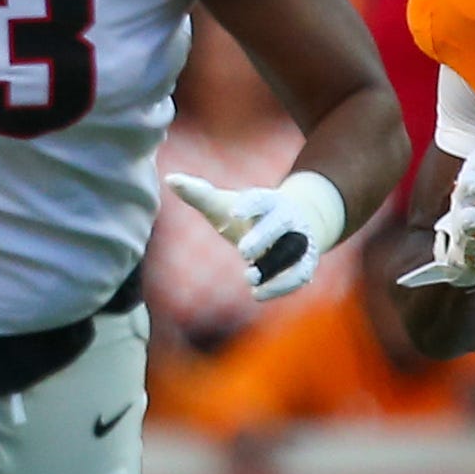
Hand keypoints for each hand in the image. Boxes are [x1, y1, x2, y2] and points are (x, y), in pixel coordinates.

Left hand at [166, 168, 349, 299]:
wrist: (293, 226)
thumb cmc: (250, 216)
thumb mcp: (224, 205)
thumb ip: (199, 194)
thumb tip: (169, 179)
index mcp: (269, 200)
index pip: (261, 198)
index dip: (249, 204)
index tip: (234, 213)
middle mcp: (288, 218)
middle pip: (280, 223)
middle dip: (264, 236)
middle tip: (243, 251)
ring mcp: (301, 240)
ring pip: (294, 251)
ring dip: (274, 266)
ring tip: (249, 278)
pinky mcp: (305, 264)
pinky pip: (299, 276)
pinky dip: (281, 287)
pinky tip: (257, 294)